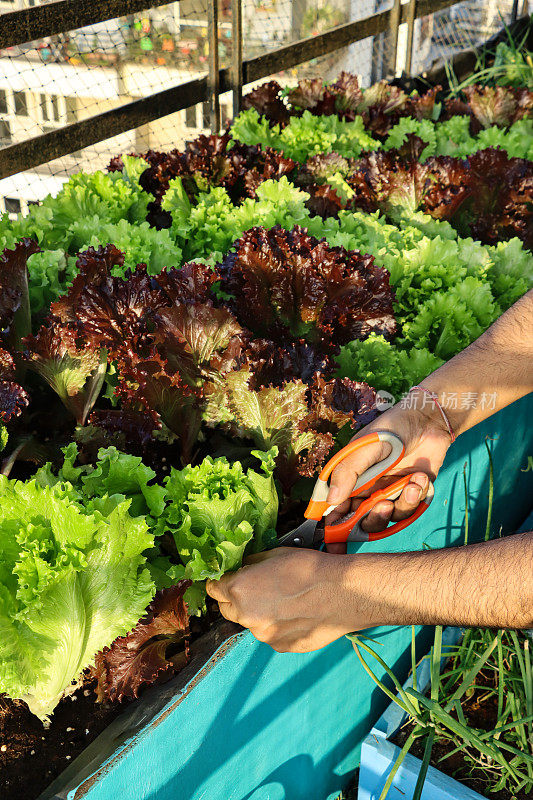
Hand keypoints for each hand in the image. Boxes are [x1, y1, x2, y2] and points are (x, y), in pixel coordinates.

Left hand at [206, 548, 354, 652]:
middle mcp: (246, 616)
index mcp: (239, 589)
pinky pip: (270, 634)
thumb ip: (252, 565)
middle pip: (226, 609)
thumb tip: (244, 567)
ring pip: (250, 623)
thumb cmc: (311, 570)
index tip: (228, 579)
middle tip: (255, 588)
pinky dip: (277, 625)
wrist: (343, 593)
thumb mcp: (275, 555)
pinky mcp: (280, 646)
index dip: (220, 582)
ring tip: (284, 600)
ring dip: (258, 613)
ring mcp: (263, 635)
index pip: (213, 589)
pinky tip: (295, 613)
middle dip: (235, 599)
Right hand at [326, 396, 451, 552]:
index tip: (332, 545)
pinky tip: (420, 479)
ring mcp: (387, 495)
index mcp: (348, 480)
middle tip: (382, 506)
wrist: (428, 422)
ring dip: (399, 506)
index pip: (333, 509)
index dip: (331, 529)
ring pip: (385, 520)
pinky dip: (415, 498)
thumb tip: (331, 500)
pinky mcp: (408, 496)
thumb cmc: (391, 429)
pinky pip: (407, 511)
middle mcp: (365, 491)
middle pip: (359, 521)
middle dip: (370, 520)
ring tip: (410, 484)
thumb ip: (348, 473)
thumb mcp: (365, 447)